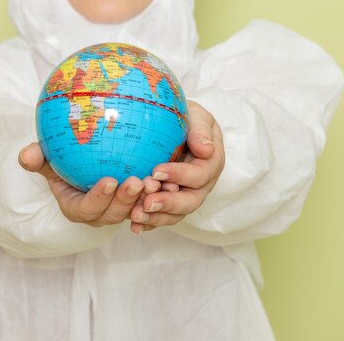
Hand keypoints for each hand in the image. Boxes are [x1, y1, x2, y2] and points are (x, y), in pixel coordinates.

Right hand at [19, 143, 159, 226]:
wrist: (87, 164)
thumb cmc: (66, 162)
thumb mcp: (49, 160)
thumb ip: (38, 159)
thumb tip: (25, 155)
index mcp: (79, 208)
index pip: (87, 209)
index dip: (99, 199)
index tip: (109, 180)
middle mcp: (102, 214)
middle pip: (115, 214)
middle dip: (127, 201)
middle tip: (138, 181)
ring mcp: (122, 212)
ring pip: (137, 210)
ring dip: (148, 199)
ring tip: (157, 180)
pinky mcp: (140, 205)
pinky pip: (152, 203)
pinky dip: (162, 194)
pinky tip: (172, 178)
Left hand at [129, 101, 224, 233]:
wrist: (178, 127)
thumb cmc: (188, 118)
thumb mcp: (197, 117)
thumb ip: (201, 131)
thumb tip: (206, 150)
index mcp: (210, 164)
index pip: (198, 175)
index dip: (179, 175)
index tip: (156, 171)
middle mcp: (201, 185)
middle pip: (189, 201)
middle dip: (168, 203)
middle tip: (147, 202)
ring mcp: (185, 196)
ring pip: (175, 214)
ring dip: (156, 217)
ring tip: (135, 215)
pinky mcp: (169, 203)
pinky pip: (161, 217)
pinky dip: (149, 222)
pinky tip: (133, 225)